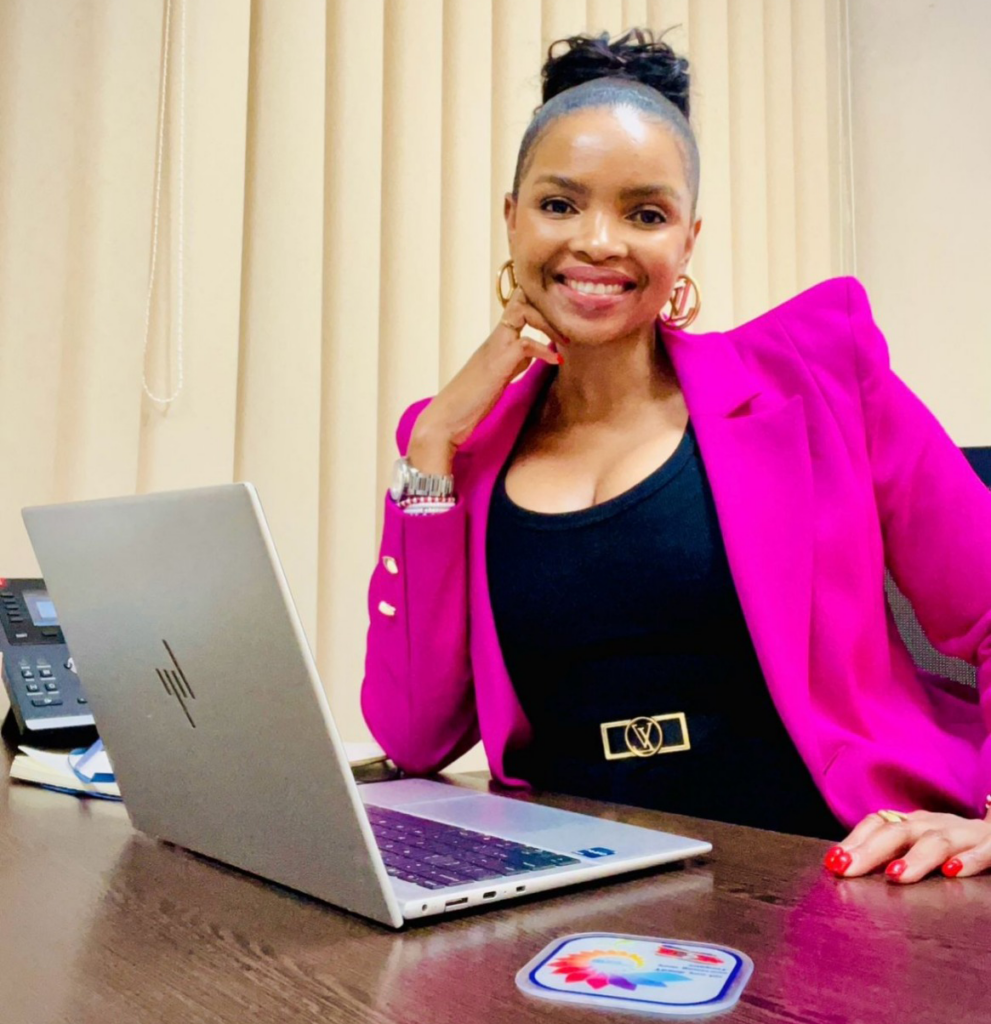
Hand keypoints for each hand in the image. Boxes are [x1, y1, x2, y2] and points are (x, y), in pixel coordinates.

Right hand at [407, 287, 565, 474]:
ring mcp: (495, 347)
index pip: (517, 306)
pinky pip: (526, 344)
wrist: (446, 418)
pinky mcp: (497, 362)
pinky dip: (544, 350)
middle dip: (549, 305)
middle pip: (522, 299)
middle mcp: (495, 338)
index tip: (562, 313)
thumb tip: (533, 355)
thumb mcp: (499, 376)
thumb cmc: (470, 401)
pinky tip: (556, 361)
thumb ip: (515, 362)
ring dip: (549, 321)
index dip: (539, 302)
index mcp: (496, 340)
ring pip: (523, 312)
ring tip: (567, 338)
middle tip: (571, 324)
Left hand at [823, 810, 990, 882]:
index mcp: (915, 824)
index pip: (878, 824)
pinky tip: (953, 871)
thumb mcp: (921, 845)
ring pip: (938, 841)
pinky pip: (984, 850)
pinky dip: (969, 860)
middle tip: (846, 868)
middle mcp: (935, 825)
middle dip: (870, 849)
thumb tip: (846, 868)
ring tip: (895, 875)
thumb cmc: (957, 844)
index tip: (833, 861)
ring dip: (915, 857)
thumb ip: (891, 855)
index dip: (854, 840)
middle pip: (899, 832)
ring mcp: (965, 835)